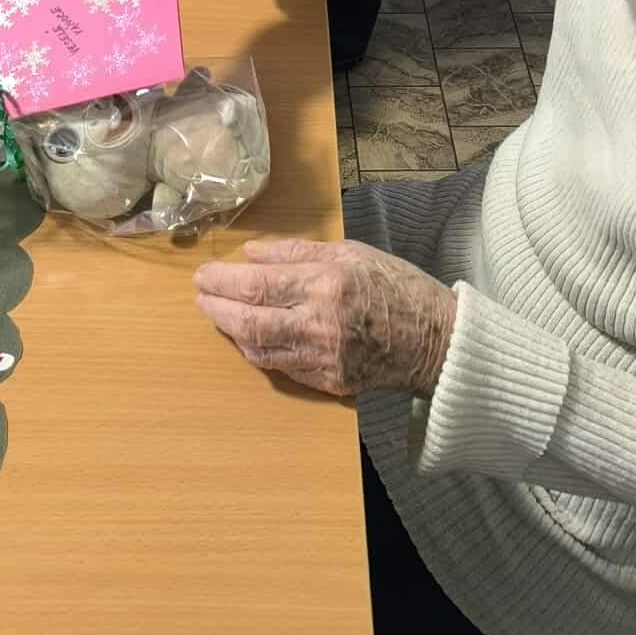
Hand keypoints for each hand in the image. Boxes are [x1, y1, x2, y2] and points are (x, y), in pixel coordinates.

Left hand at [193, 240, 457, 397]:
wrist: (435, 339)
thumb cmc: (395, 285)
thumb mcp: (350, 251)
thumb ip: (296, 252)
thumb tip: (250, 254)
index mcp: (327, 285)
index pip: (258, 285)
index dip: (223, 281)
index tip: (203, 274)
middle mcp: (321, 325)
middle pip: (250, 323)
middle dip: (216, 308)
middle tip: (200, 294)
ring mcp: (324, 360)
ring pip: (260, 349)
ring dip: (232, 331)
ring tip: (217, 312)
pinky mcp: (328, 383)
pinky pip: (281, 366)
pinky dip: (258, 349)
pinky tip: (249, 334)